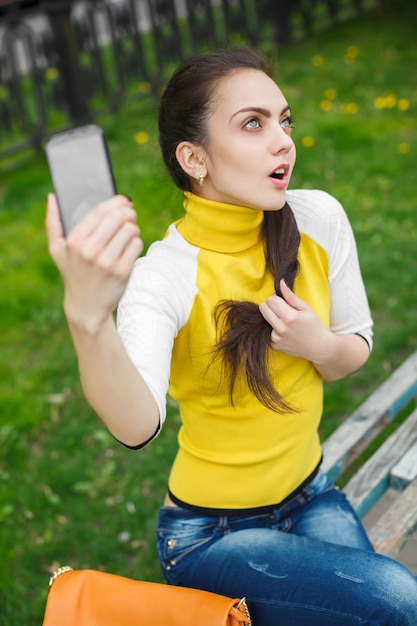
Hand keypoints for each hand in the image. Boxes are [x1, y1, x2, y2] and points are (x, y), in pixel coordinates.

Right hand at [46, 193, 142, 331]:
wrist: (87, 307)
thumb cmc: (73, 273)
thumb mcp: (57, 250)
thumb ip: (53, 223)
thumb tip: (52, 197)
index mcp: (74, 241)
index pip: (100, 211)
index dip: (116, 201)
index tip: (123, 200)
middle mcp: (90, 251)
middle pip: (118, 218)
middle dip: (128, 212)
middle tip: (130, 214)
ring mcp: (107, 262)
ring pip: (130, 230)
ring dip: (133, 228)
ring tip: (129, 232)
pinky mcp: (122, 272)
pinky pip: (136, 245)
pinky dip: (136, 242)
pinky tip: (130, 246)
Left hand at [259, 279, 331, 362]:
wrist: (319, 348)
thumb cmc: (315, 326)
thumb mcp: (306, 309)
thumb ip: (290, 296)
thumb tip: (280, 283)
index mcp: (290, 317)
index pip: (271, 300)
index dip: (276, 297)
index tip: (283, 301)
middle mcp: (281, 328)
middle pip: (263, 308)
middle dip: (270, 305)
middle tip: (281, 309)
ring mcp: (276, 338)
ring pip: (263, 319)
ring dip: (271, 317)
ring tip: (284, 320)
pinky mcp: (273, 345)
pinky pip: (266, 330)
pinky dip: (272, 328)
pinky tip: (284, 330)